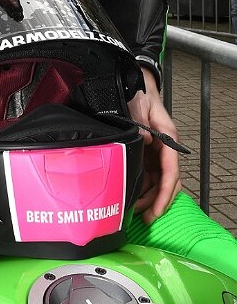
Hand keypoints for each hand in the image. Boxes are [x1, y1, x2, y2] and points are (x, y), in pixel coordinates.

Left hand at [128, 68, 180, 223]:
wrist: (135, 85)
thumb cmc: (138, 95)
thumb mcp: (138, 107)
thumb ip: (140, 125)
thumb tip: (145, 141)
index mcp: (167, 139)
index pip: (170, 173)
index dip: (164, 194)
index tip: (156, 211)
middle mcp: (165, 148)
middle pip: (168, 182)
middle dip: (158, 202)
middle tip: (145, 219)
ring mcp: (157, 152)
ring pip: (158, 181)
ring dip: (150, 197)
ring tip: (136, 212)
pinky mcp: (148, 153)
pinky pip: (149, 175)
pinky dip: (144, 188)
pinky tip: (134, 197)